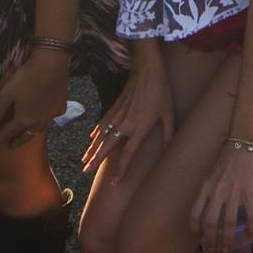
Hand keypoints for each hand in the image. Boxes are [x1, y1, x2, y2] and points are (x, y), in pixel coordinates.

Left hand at [0, 50, 67, 147]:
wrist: (51, 65)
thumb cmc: (26, 78)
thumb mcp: (7, 93)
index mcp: (24, 118)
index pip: (9, 132)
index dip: (0, 139)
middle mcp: (39, 120)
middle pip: (27, 135)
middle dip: (18, 141)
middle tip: (11, 146)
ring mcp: (51, 114)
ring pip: (41, 129)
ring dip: (33, 133)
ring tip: (28, 135)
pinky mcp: (60, 105)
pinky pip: (52, 118)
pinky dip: (47, 120)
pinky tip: (46, 117)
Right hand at [82, 56, 173, 182]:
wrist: (147, 70)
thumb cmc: (161, 92)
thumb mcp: (169, 114)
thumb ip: (167, 134)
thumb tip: (168, 151)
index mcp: (140, 128)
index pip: (129, 154)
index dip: (121, 169)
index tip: (114, 182)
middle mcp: (126, 124)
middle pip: (107, 145)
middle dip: (95, 159)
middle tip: (85, 171)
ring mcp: (118, 114)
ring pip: (101, 135)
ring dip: (92, 147)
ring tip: (84, 159)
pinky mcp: (114, 106)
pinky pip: (103, 122)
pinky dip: (95, 131)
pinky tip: (90, 138)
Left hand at [190, 142, 252, 252]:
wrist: (243, 141)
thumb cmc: (227, 156)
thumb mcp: (211, 172)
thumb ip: (209, 188)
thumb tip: (208, 204)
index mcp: (206, 186)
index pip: (196, 211)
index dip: (195, 227)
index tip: (198, 236)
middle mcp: (217, 191)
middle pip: (210, 222)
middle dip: (211, 240)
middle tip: (214, 249)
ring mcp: (234, 193)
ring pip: (228, 223)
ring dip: (228, 239)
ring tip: (228, 248)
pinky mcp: (249, 192)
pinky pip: (251, 216)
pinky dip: (251, 229)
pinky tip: (251, 237)